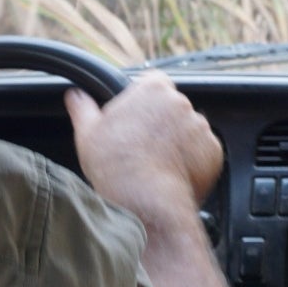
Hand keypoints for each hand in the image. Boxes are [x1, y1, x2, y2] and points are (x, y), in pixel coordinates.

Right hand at [64, 70, 224, 223]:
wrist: (146, 203)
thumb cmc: (115, 166)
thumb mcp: (88, 133)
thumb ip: (82, 107)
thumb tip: (74, 96)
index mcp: (153, 88)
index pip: (153, 83)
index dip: (143, 101)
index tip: (135, 119)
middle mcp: (181, 102)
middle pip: (172, 107)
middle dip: (161, 123)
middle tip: (142, 146)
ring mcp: (201, 127)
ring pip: (188, 130)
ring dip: (178, 141)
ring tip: (157, 164)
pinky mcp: (214, 152)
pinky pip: (203, 152)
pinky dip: (192, 161)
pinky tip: (172, 174)